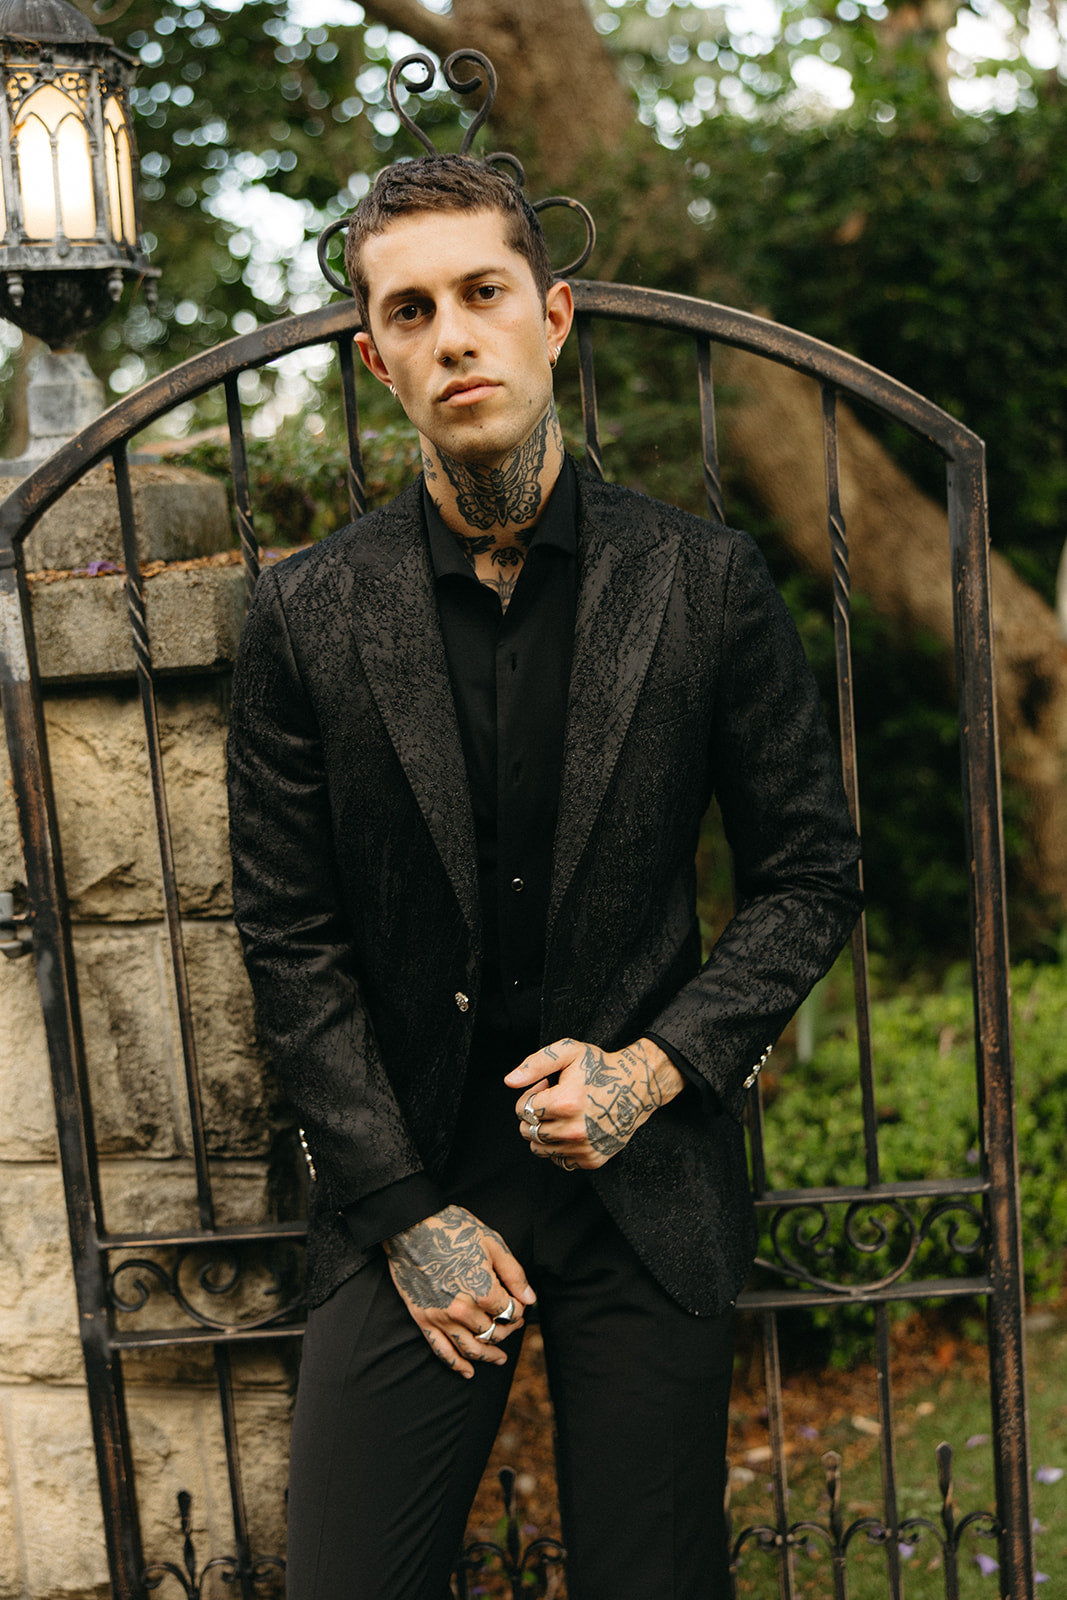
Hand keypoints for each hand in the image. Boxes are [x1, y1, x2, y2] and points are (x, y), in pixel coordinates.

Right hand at [383, 1204, 535, 1378]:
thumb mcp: (492, 1244)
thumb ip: (514, 1274)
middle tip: (512, 1325)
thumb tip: (530, 1300)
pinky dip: (456, 1365)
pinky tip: (468, 1372)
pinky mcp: (423, 1319)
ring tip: (500, 1359)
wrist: (411, 1225)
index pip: (510, 1313)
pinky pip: (442, 1351)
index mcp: (482, 1291)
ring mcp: (441, 1317)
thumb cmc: (455, 1229)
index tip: (520, 1306)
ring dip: (488, 1356)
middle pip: (493, 1332)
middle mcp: (463, 1311)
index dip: (519, 1311)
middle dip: (506, 1331)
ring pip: (471, 1349)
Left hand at [505, 1037, 684, 1170]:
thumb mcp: (569, 1052)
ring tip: (563, 1115)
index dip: (531, 1096)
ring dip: (544, 1132)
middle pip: (527, 1132)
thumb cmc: (600, 1067)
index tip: (547, 1087)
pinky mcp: (592, 1160)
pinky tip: (573, 1128)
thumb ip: (535, 1064)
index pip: (522, 1110)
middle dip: (534, 1115)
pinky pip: (558, 1160)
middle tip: (555, 1101)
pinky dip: (560, 1147)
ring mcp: (583, 1148)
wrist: (637, 1087)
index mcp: (565, 1103)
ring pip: (539, 1149)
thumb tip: (509, 1081)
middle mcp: (574, 1131)